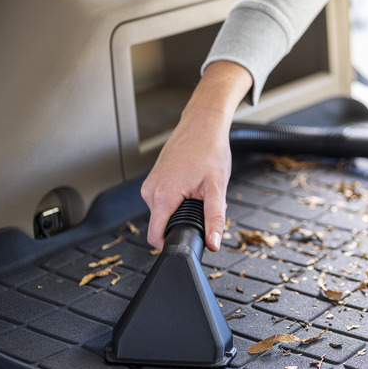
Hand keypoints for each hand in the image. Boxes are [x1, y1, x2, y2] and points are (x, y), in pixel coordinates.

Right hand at [141, 61, 252, 250]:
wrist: (203, 124)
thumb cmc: (209, 149)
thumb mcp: (217, 188)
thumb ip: (214, 218)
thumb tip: (213, 242)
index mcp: (163, 195)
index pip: (155, 235)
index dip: (170, 244)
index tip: (187, 243)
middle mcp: (150, 190)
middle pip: (161, 224)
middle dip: (182, 223)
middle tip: (202, 205)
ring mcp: (150, 183)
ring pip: (162, 211)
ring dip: (180, 209)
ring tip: (197, 191)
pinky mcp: (153, 178)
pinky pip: (162, 199)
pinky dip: (177, 198)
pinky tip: (191, 184)